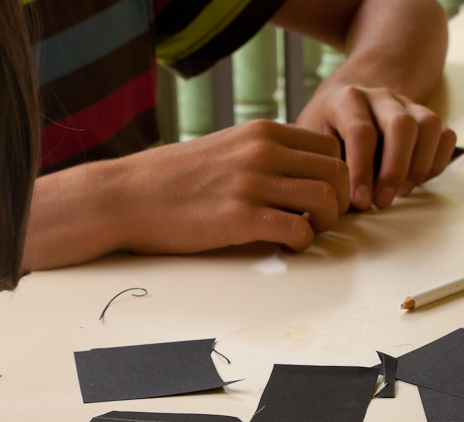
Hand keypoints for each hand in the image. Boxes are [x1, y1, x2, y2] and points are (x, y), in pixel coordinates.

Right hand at [115, 119, 350, 252]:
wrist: (125, 196)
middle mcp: (262, 152)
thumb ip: (260, 153)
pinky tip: (284, 246)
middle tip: (318, 220)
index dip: (333, 176)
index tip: (318, 197)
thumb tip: (293, 174)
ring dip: (325, 223)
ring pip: (327, 200)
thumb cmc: (169, 179)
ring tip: (302, 234)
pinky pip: (299, 230)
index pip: (329, 147)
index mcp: (260, 133)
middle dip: (338, 202)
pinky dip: (302, 243)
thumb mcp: (222, 148)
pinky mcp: (239, 218)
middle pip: (338, 172)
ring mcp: (252, 184)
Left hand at [297, 84, 456, 209]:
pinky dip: (435, 162)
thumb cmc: (323, 132)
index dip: (361, 171)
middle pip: (401, 126)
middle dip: (394, 170)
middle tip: (382, 202)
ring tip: (399, 194)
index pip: (361, 131)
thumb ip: (315, 166)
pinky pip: (445, 135)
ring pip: (429, 126)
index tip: (359, 202)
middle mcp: (380, 96)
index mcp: (346, 99)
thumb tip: (316, 208)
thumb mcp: (310, 143)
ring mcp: (407, 103)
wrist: (345, 104)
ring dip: (418, 166)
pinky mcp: (426, 116)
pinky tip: (415, 183)